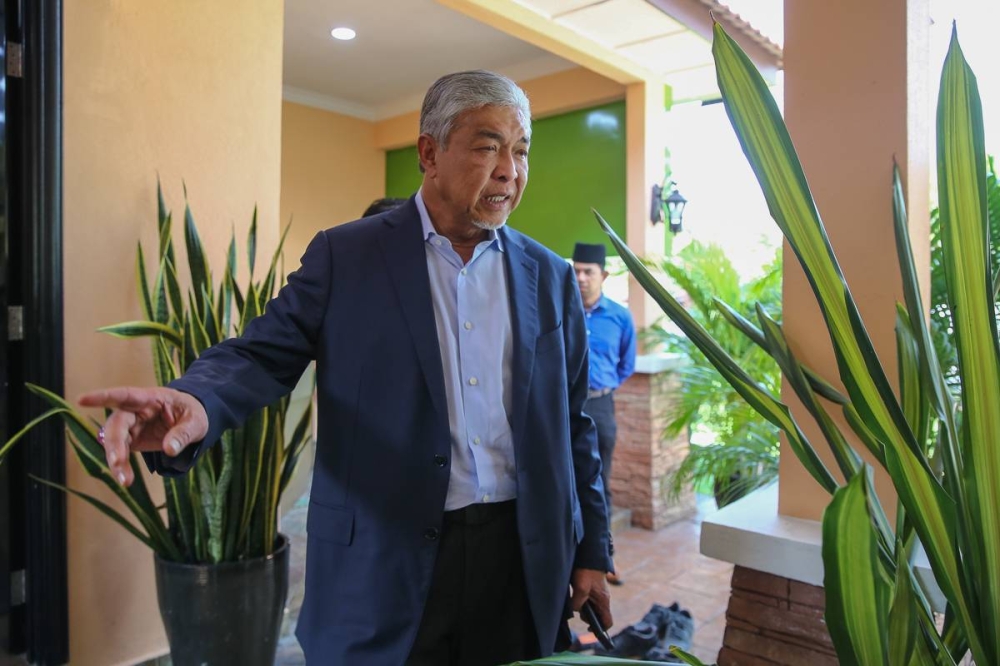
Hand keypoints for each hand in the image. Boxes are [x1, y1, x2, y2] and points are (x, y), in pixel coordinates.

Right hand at [78, 387, 208, 486]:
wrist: (192, 420)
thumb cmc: (194, 413)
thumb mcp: (197, 421)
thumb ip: (184, 433)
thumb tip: (169, 449)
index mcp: (151, 398)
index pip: (125, 395)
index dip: (103, 397)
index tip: (82, 400)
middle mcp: (137, 410)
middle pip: (117, 424)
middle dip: (114, 443)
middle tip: (117, 462)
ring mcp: (132, 425)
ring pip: (115, 441)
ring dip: (116, 460)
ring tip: (125, 481)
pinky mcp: (132, 439)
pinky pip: (121, 451)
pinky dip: (121, 465)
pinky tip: (125, 479)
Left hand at [571, 567, 612, 629]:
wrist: (589, 555)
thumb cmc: (587, 571)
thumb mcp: (581, 588)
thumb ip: (578, 602)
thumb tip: (575, 610)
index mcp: (604, 601)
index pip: (607, 622)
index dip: (600, 629)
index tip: (589, 628)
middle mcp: (603, 599)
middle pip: (598, 616)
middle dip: (587, 616)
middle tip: (579, 609)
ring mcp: (598, 593)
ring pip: (592, 607)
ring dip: (583, 607)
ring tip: (576, 598)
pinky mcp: (593, 588)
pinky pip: (588, 600)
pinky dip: (582, 600)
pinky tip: (575, 594)